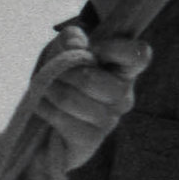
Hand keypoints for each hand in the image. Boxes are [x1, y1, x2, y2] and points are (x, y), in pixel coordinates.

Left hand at [25, 26, 149, 170]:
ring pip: (72, 99)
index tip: (92, 49)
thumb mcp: (59, 50)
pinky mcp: (91, 140)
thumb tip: (77, 42)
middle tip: (55, 73)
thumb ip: (70, 38)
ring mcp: (109, 120)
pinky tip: (44, 108)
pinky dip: (45, 109)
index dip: (115, 49)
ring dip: (50, 91)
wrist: (39, 123)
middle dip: (64, 73)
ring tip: (46, 90)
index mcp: (122, 69)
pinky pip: (64, 120)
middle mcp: (123, 95)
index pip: (139, 55)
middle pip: (93, 79)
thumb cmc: (58, 81)